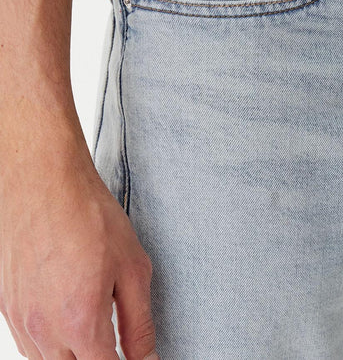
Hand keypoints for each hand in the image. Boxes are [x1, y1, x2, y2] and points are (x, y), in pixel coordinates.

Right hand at [0, 129, 158, 358]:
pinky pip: (28, 344)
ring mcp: (20, 318)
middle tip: (114, 340)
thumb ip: (139, 323)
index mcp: (81, 322)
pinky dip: (50, 343)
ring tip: (92, 324)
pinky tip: (65, 317)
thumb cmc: (89, 215)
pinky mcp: (7, 304)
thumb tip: (146, 358)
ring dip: (73, 356)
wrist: (46, 181)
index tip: (135, 357)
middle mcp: (44, 328)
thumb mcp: (132, 267)